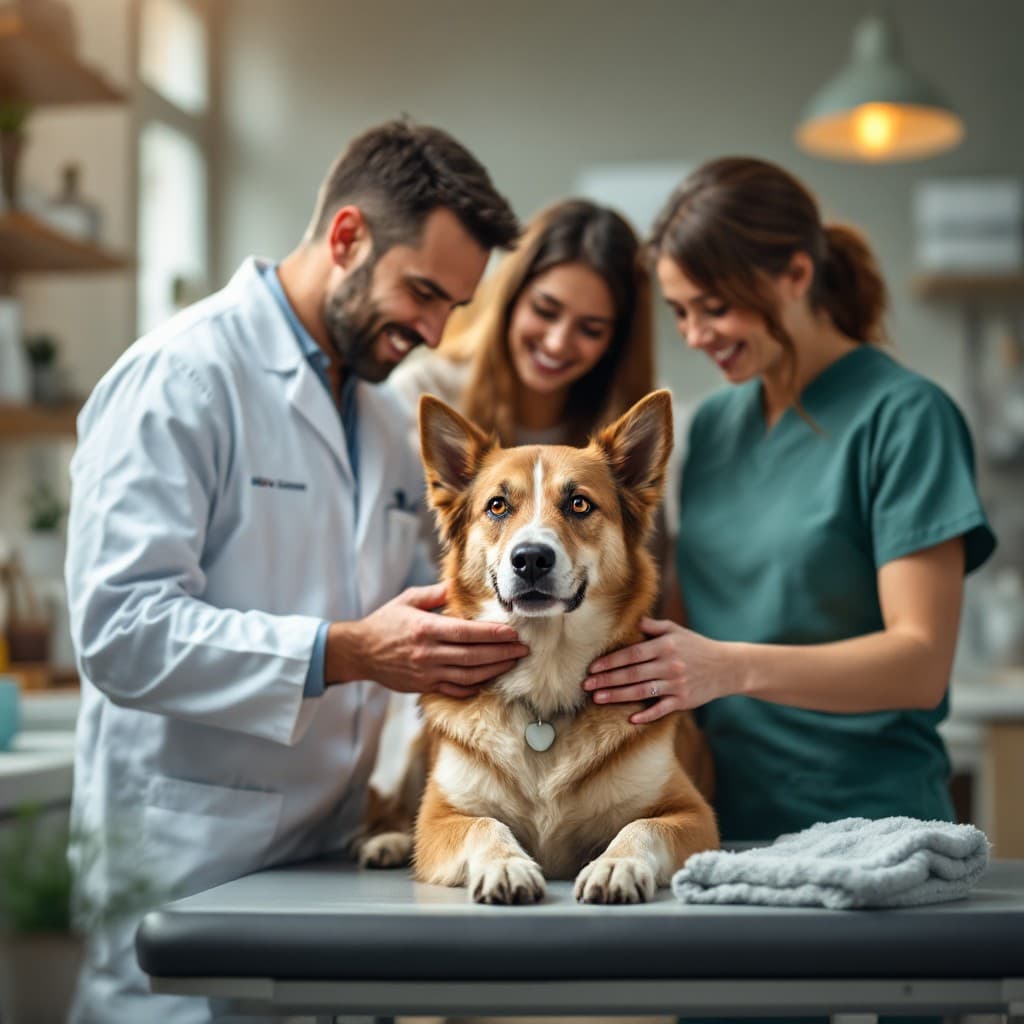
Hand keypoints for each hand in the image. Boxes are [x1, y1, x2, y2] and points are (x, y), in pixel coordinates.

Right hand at [328, 582, 527, 697]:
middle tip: (523, 649)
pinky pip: (455, 690)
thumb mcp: (408, 600)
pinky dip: (474, 686)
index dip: (492, 634)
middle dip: (501, 653)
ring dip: (494, 670)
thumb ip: (434, 594)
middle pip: (473, 656)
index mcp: (425, 629)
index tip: (512, 632)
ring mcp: (427, 673)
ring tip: (512, 662)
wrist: (359, 652)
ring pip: (468, 676)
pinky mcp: (424, 687)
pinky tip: (489, 679)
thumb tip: (456, 585)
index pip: (466, 633)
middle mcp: (428, 654)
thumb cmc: (385, 622)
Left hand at [582, 617, 739, 723]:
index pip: (632, 653)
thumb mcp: (677, 631)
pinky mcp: (683, 701)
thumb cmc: (696, 646)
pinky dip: (646, 715)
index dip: (610, 661)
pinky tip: (630, 719)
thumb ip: (654, 627)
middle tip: (586, 686)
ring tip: (598, 699)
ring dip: (617, 696)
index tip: (592, 668)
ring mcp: (676, 684)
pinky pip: (661, 709)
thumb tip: (634, 621)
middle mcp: (669, 665)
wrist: (727, 667)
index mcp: (665, 646)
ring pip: (641, 691)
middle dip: (607, 680)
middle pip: (632, 674)